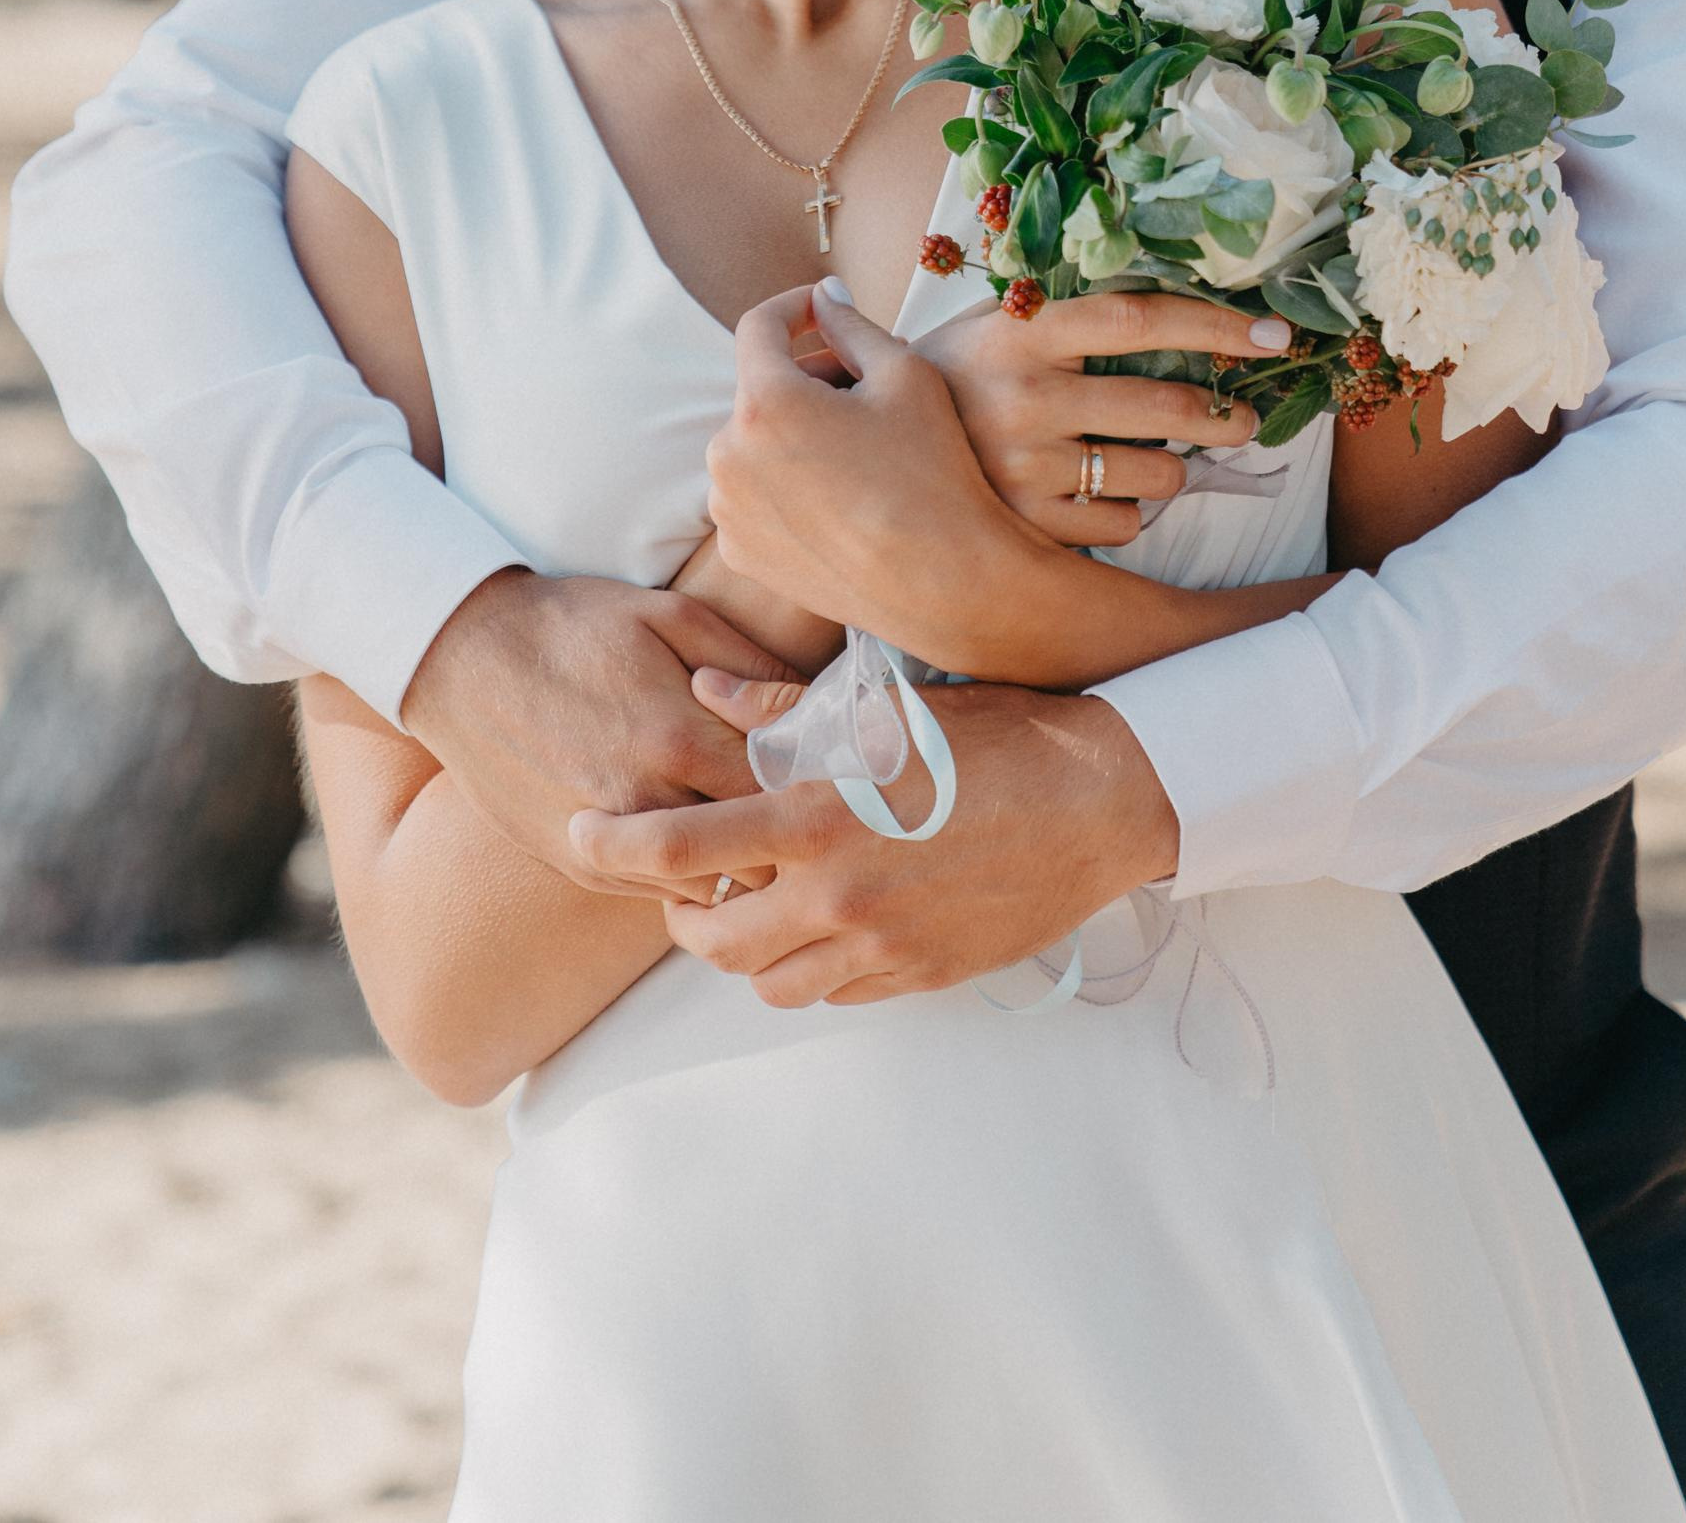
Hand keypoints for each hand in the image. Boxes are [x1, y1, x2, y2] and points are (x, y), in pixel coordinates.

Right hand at [399, 566, 800, 881]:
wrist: (460, 659)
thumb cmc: (573, 625)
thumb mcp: (669, 615)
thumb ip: (746, 664)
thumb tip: (811, 705)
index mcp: (678, 737)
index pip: (785, 792)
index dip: (817, 786)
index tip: (834, 774)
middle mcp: (645, 803)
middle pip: (757, 857)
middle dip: (790, 839)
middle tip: (808, 811)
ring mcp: (606, 844)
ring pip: (711, 890)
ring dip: (740, 866)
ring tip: (755, 826)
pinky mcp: (577, 865)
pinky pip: (657, 895)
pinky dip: (687, 875)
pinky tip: (697, 835)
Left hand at [570, 675, 1181, 1007]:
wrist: (1102, 801)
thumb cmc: (996, 737)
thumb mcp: (884, 711)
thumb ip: (782, 714)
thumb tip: (706, 693)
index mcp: (820, 823)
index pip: (680, 850)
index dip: (615, 847)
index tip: (583, 834)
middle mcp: (839, 899)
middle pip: (710, 939)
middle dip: (678, 913)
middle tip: (677, 882)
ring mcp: (881, 949)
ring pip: (766, 982)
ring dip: (740, 949)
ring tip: (748, 905)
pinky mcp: (918, 978)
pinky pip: (833, 993)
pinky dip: (806, 967)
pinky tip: (819, 923)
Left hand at [706, 284, 1047, 666]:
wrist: (944, 582)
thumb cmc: (932, 472)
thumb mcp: (906, 375)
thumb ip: (852, 325)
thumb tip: (825, 295)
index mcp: (763, 403)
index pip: (759, 326)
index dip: (794, 306)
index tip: (824, 307)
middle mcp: (728, 455)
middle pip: (762, 389)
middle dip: (809, 379)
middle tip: (870, 388)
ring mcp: (729, 510)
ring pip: (758, 443)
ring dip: (797, 433)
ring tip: (861, 449)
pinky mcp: (740, 552)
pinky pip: (757, 494)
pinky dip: (789, 483)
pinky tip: (843, 497)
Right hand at [913, 285, 1292, 546]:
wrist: (863, 451)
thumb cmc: (955, 375)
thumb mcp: (997, 324)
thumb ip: (1073, 316)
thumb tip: (1188, 311)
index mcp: (1022, 331)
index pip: (1138, 319)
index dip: (1215, 324)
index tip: (1274, 333)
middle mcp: (1025, 398)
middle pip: (1165, 406)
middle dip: (1223, 416)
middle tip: (1239, 418)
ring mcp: (1025, 468)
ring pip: (1157, 474)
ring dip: (1171, 468)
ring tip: (1146, 458)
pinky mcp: (1027, 528)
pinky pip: (1123, 524)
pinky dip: (1126, 510)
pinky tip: (1095, 492)